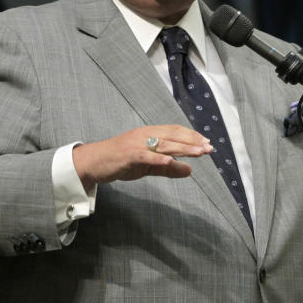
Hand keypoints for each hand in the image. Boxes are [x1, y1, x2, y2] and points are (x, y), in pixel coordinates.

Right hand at [73, 125, 212, 187]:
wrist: (93, 162)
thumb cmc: (120, 162)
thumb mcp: (148, 166)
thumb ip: (168, 168)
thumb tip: (189, 171)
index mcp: (150, 134)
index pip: (175, 131)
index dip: (191, 136)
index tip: (206, 143)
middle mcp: (145, 135)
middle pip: (173, 135)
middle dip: (192, 141)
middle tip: (208, 148)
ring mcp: (136, 144)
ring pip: (163, 144)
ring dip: (182, 148)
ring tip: (198, 152)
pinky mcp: (128, 155)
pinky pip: (145, 155)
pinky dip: (157, 157)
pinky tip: (169, 160)